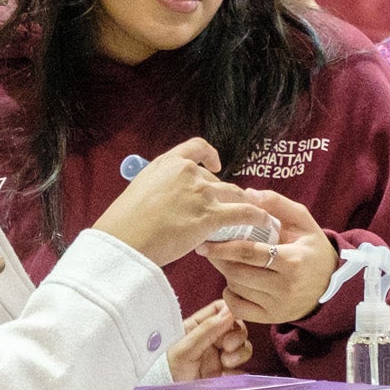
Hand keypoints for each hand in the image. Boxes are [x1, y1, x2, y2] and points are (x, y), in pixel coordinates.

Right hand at [92, 139, 262, 267]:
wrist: (125, 241)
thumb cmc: (124, 225)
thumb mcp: (139, 191)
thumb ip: (159, 188)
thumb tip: (168, 199)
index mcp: (167, 163)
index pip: (196, 148)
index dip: (210, 156)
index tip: (215, 166)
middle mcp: (187, 173)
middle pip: (218, 180)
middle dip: (225, 194)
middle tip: (227, 209)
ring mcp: (201, 193)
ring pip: (235, 194)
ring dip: (246, 204)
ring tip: (255, 215)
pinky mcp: (211, 215)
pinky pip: (245, 213)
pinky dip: (258, 216)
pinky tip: (265, 221)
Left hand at [167, 299, 254, 380]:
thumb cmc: (166, 370)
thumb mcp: (185, 348)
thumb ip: (207, 329)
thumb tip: (229, 310)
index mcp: (197, 327)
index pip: (220, 310)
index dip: (231, 313)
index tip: (233, 321)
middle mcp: (210, 340)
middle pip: (236, 329)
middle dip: (237, 337)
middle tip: (227, 347)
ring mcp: (218, 357)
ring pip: (242, 348)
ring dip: (239, 354)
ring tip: (226, 363)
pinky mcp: (223, 375)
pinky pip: (241, 369)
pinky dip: (237, 372)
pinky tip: (225, 376)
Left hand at [201, 187, 336, 325]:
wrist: (332, 284)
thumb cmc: (312, 248)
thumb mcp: (302, 221)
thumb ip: (277, 204)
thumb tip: (249, 194)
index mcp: (293, 260)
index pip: (249, 253)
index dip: (223, 247)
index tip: (205, 241)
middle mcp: (285, 286)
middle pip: (237, 273)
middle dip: (220, 259)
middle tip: (211, 248)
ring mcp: (278, 305)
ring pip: (236, 288)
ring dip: (226, 274)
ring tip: (230, 261)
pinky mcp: (272, 318)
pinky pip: (239, 308)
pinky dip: (230, 295)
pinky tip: (235, 283)